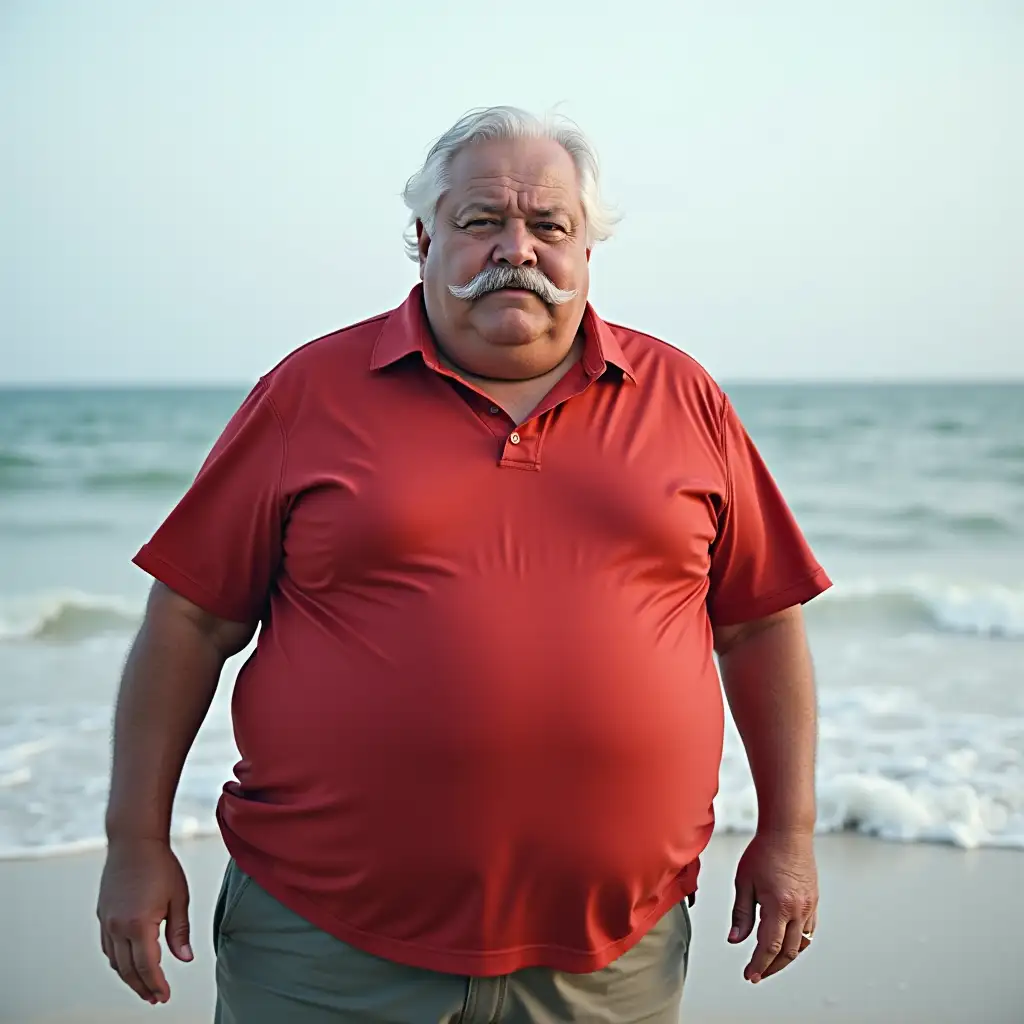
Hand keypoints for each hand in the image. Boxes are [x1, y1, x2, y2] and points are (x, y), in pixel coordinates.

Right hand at [96, 838, 192, 1003]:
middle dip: (143, 987)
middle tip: (156, 998)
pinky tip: (129, 964)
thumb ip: (179, 931)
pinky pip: (108, 948)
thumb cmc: (160, 865)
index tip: (164, 996)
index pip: (147, 966)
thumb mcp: (178, 897)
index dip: (156, 984)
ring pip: (115, 962)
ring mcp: (107, 922)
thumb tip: (184, 958)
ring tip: (144, 987)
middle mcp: (118, 927)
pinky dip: (118, 962)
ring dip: (129, 978)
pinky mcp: (103, 915)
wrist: (133, 842)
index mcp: (139, 924)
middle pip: (128, 970)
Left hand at [728, 830, 817, 983]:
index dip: (758, 965)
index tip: (749, 975)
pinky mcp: (814, 900)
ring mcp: (810, 906)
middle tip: (756, 974)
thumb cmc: (763, 852)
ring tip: (769, 962)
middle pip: (788, 952)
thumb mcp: (744, 882)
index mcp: (779, 907)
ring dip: (786, 957)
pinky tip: (786, 941)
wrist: (787, 831)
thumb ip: (740, 914)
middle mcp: (798, 910)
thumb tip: (735, 940)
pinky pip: (809, 930)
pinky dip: (798, 942)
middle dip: (771, 967)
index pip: (769, 947)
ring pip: (802, 944)